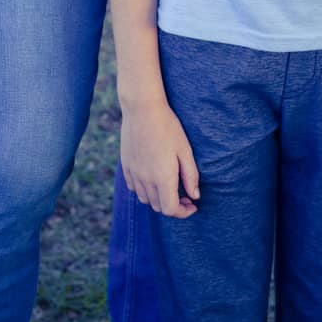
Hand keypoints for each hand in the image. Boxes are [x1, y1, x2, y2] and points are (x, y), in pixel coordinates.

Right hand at [121, 100, 199, 218]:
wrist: (142, 109)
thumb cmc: (168, 126)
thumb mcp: (185, 150)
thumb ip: (190, 176)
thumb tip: (195, 196)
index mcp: (163, 178)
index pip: (170, 209)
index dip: (183, 212)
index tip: (193, 205)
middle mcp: (146, 180)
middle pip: (158, 207)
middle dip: (173, 206)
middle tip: (185, 195)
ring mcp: (134, 174)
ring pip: (145, 199)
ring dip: (158, 199)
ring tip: (169, 186)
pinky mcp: (126, 166)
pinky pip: (134, 188)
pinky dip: (145, 190)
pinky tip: (153, 178)